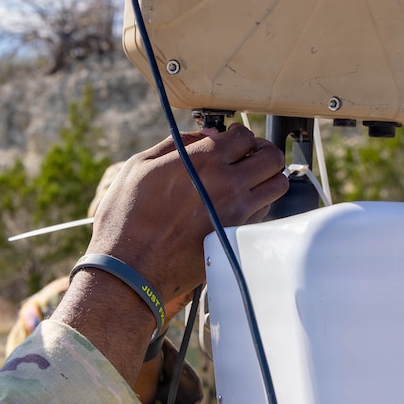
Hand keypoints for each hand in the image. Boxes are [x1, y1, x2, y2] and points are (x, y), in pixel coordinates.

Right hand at [87, 124, 286, 303]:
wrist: (129, 268)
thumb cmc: (126, 217)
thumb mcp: (140, 166)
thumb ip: (177, 143)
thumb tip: (206, 135)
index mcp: (203, 160)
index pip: (244, 135)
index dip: (237, 135)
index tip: (229, 141)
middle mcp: (227, 184)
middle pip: (271, 157)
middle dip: (261, 151)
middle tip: (247, 156)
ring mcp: (236, 212)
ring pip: (277, 185)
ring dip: (267, 177)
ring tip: (249, 179)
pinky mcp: (236, 236)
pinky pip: (264, 211)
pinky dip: (258, 202)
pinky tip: (238, 202)